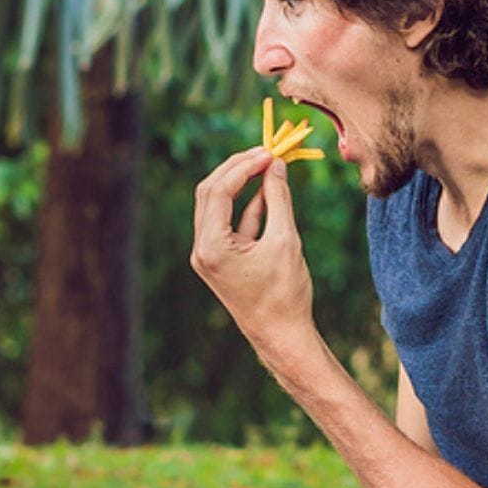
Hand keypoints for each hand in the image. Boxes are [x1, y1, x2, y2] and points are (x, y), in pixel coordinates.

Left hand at [190, 147, 315, 358]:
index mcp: (211, 247)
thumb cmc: (285, 293)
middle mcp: (201, 249)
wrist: (282, 335)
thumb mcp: (285, 240)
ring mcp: (207, 255)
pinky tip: (270, 192)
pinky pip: (230, 223)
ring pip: (218, 206)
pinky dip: (248, 207)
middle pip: (210, 193)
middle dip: (237, 169)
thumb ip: (279, 199)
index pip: (218, 191)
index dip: (244, 166)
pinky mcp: (219, 259)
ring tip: (271, 166)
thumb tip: (277, 166)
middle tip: (265, 152)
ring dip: (243, 185)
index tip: (270, 153)